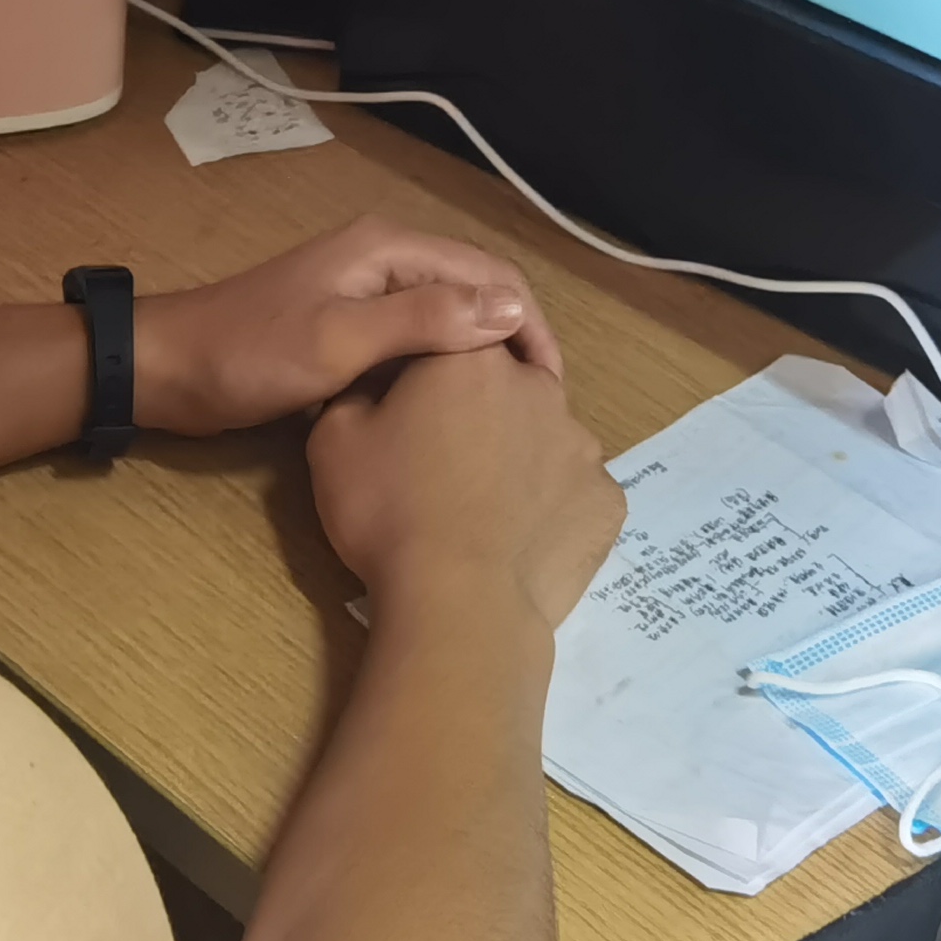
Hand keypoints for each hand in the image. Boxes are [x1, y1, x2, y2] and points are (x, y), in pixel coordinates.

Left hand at [132, 215, 556, 441]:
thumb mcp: (340, 341)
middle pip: (475, 292)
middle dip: (513, 342)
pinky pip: (415, 342)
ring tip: (507, 414)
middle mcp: (386, 261)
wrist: (168, 370)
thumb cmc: (249, 355)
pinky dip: (443, 369)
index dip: (529, 327)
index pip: (490, 275)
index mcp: (389, 250)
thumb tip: (511, 309)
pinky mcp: (349, 327)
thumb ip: (424, 320)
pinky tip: (454, 411)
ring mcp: (366, 293)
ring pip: (447, 319)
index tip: (548, 390)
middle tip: (536, 409)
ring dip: (481, 358)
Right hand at [305, 343, 620, 632]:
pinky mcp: (607, 500)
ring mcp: (583, 445)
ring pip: (544, 438)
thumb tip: (375, 382)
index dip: (426, 371)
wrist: (457, 604)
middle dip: (476, 411)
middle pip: (505, 384)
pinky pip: (574, 491)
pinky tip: (518, 538)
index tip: (407, 407)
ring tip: (480, 509)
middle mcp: (539, 387)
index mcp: (471, 357)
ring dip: (517, 458)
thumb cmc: (389, 512)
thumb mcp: (333, 440)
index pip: (452, 336)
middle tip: (439, 463)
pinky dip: (550, 506)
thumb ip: (356, 389)